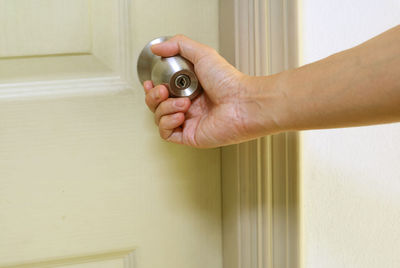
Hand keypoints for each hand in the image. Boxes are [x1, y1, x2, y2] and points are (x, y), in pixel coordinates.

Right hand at [143, 35, 279, 147]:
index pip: (162, 91)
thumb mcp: (202, 53)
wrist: (242, 103)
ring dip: (165, 108)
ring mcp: (189, 122)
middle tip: (163, 91)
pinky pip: (167, 134)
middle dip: (154, 97)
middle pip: (157, 105)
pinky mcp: (190, 136)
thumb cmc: (229, 82)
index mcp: (191, 89)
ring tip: (183, 103)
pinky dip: (167, 123)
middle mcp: (189, 106)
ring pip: (160, 119)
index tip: (149, 82)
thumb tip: (157, 47)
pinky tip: (180, 115)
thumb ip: (178, 45)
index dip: (152, 88)